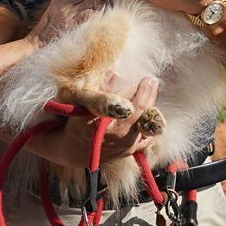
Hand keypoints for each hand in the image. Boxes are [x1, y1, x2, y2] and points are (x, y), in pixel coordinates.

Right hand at [27, 0, 107, 44]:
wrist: (35, 45)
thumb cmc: (48, 34)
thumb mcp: (55, 15)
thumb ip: (68, 9)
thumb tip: (89, 9)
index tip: (104, 2)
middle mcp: (65, 2)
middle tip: (110, 6)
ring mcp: (68, 12)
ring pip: (94, 1)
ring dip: (104, 7)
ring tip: (109, 15)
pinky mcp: (71, 22)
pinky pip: (91, 14)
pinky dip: (99, 17)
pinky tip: (102, 23)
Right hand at [27, 76, 159, 167]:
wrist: (73, 149)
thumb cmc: (76, 121)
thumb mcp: (80, 103)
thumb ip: (98, 91)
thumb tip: (113, 74)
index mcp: (104, 125)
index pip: (132, 107)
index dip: (143, 92)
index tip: (148, 78)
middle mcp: (117, 138)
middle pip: (142, 113)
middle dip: (149, 94)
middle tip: (151, 80)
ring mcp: (125, 146)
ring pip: (147, 123)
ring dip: (150, 106)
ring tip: (150, 91)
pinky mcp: (130, 152)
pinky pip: (147, 135)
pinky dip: (148, 122)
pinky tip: (148, 111)